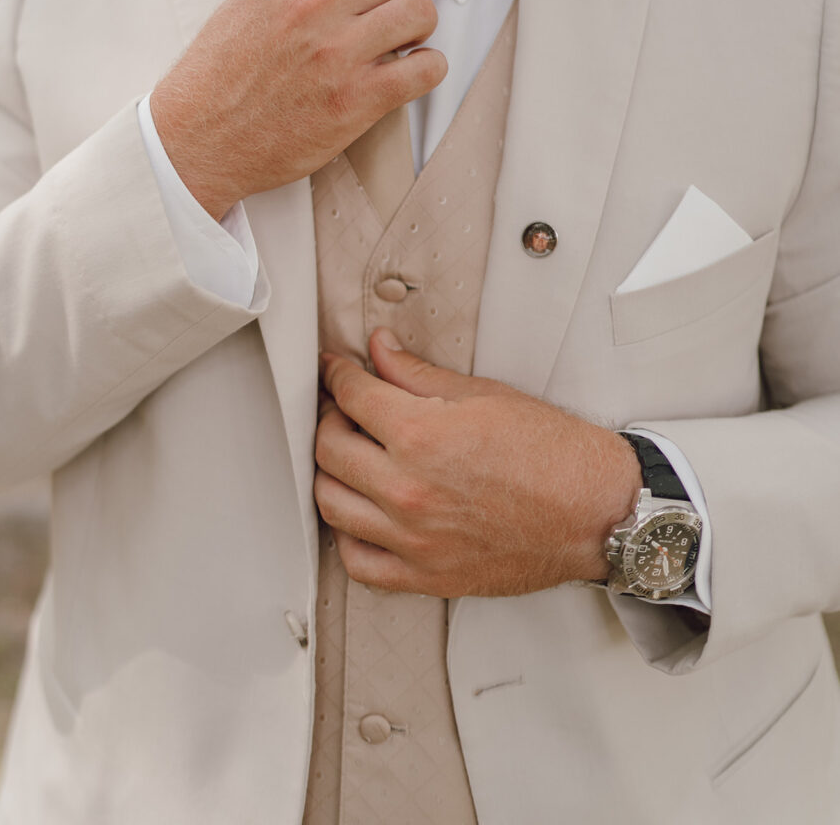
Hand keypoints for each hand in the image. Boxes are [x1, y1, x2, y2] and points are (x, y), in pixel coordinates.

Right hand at [151, 0, 446, 219]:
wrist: (197, 140)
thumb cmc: (218, 80)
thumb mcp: (246, 4)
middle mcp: (312, 5)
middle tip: (401, 23)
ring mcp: (336, 53)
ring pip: (419, 14)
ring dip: (422, 30)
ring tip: (406, 48)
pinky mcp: (354, 100)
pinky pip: (424, 69)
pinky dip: (430, 69)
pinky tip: (414, 74)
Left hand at [315, 328, 641, 597]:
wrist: (599, 514)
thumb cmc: (555, 457)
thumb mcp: (485, 396)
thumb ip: (418, 373)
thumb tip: (380, 351)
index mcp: (421, 436)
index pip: (351, 395)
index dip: (337, 375)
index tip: (336, 371)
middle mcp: (408, 490)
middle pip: (329, 447)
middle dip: (330, 417)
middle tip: (343, 408)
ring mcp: (413, 539)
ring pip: (331, 504)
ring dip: (330, 472)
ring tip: (349, 456)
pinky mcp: (425, 576)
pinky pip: (358, 563)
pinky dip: (348, 537)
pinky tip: (361, 515)